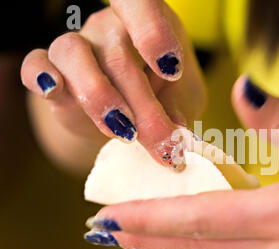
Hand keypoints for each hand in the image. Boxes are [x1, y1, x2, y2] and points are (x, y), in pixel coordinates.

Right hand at [21, 2, 205, 170]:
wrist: (129, 117)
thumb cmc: (163, 99)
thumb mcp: (181, 102)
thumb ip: (180, 109)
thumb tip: (177, 132)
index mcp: (150, 24)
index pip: (142, 6)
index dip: (153, 33)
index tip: (171, 70)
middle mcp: (111, 27)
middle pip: (117, 56)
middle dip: (142, 108)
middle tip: (162, 143)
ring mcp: (79, 44)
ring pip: (73, 53)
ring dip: (98, 96)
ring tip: (124, 132)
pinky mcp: (52, 69)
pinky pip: (35, 63)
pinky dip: (40, 76)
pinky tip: (53, 91)